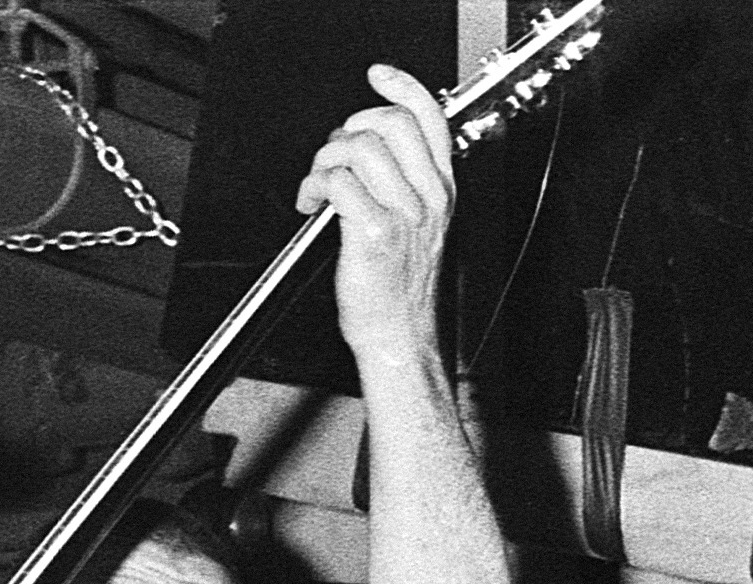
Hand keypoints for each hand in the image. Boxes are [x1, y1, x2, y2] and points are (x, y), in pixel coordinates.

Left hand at [297, 68, 457, 369]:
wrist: (400, 337)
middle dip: (348, 129)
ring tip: (318, 185)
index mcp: (441, 189)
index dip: (401, 86)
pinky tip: (311, 204)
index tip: (378, 76)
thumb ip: (405, 181)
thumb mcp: (419, 225)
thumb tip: (368, 144)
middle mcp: (428, 197)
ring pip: (358, 149)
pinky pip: (338, 182)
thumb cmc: (402, 288)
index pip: (429, 117)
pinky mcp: (374, 234)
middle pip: (388, 124)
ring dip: (324, 160)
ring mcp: (403, 215)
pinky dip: (314, 185)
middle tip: (332, 155)